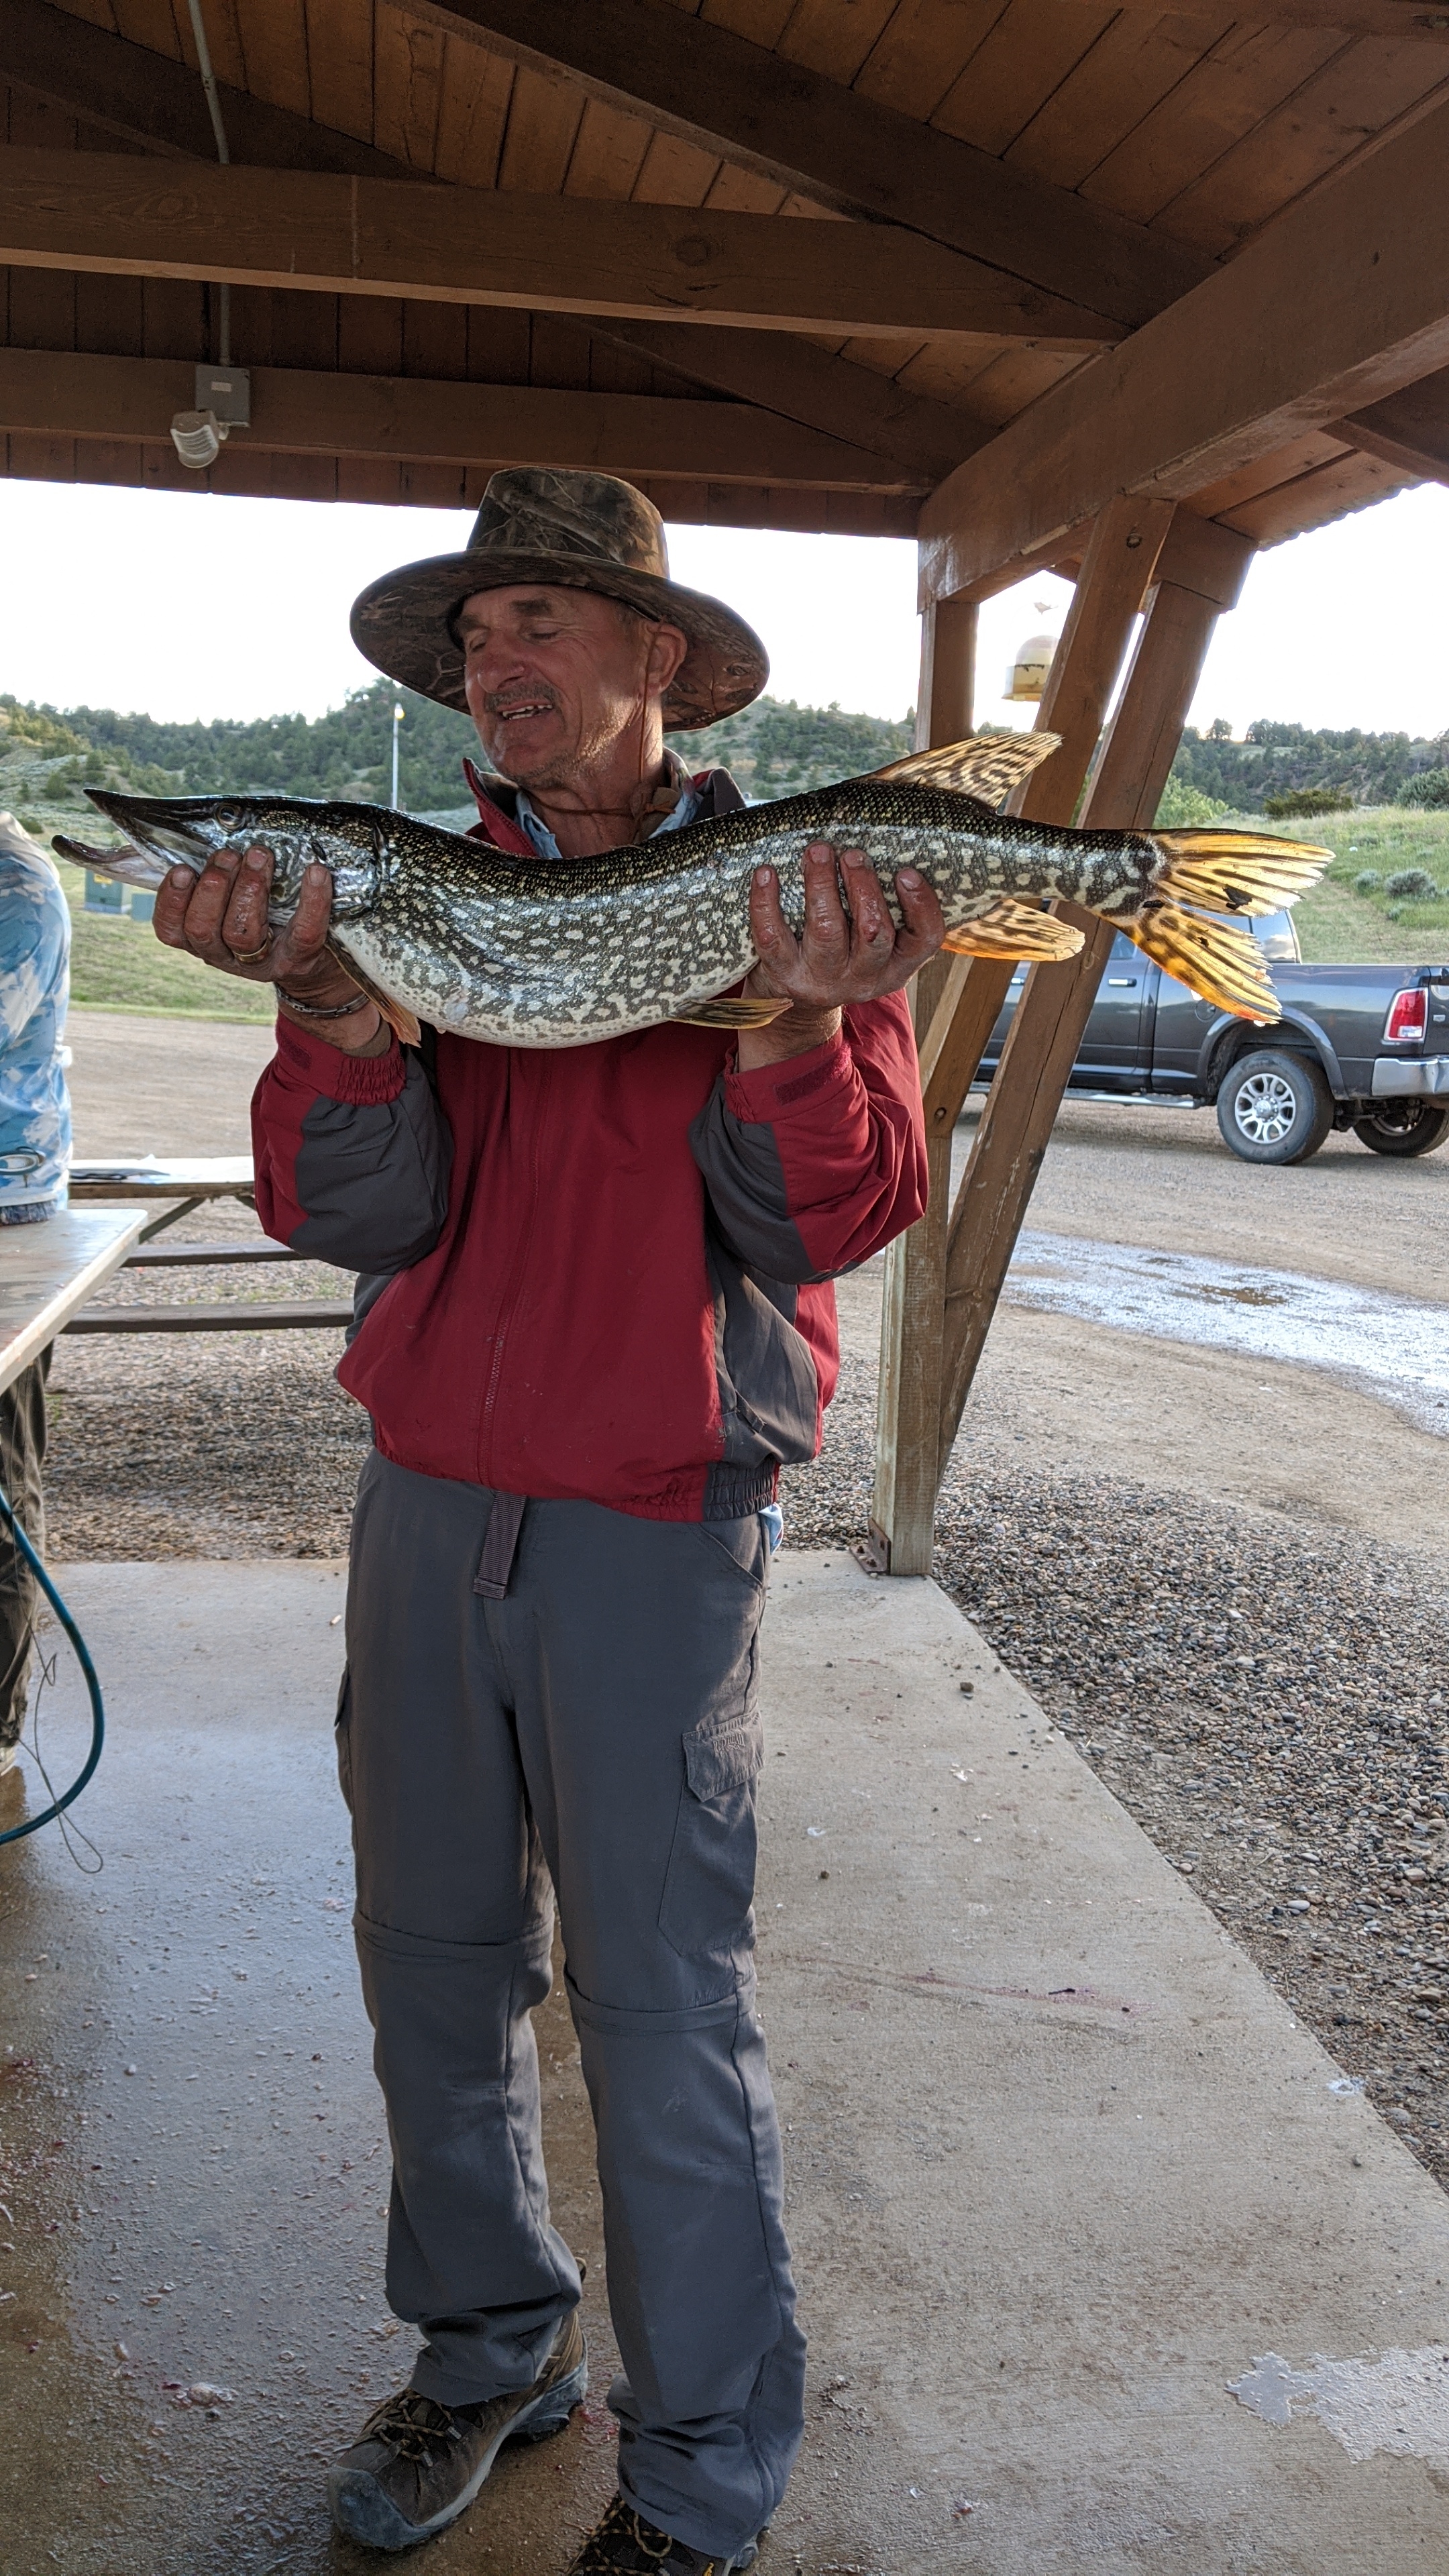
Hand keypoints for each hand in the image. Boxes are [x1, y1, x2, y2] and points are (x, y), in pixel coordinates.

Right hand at [152, 846, 388, 1052]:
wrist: (310, 955)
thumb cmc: (263, 912)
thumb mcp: (231, 897)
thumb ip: (216, 874)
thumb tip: (207, 828)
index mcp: (202, 939)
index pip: (171, 929)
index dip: (171, 900)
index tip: (183, 869)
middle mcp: (225, 957)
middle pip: (203, 930)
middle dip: (213, 887)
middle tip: (228, 855)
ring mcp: (261, 963)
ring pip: (242, 935)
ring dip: (248, 889)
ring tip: (259, 855)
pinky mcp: (297, 961)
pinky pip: (303, 933)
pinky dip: (311, 901)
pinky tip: (315, 872)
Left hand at [740, 842, 944, 1066]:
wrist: (796, 1003)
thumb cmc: (843, 954)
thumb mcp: (874, 946)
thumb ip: (887, 910)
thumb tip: (886, 850)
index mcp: (895, 967)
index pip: (924, 940)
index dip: (921, 905)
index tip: (906, 872)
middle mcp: (862, 977)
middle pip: (873, 932)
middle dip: (863, 887)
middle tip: (853, 854)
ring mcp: (822, 978)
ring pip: (826, 930)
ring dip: (822, 885)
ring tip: (818, 851)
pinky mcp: (783, 974)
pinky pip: (773, 937)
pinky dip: (766, 903)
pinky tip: (766, 873)